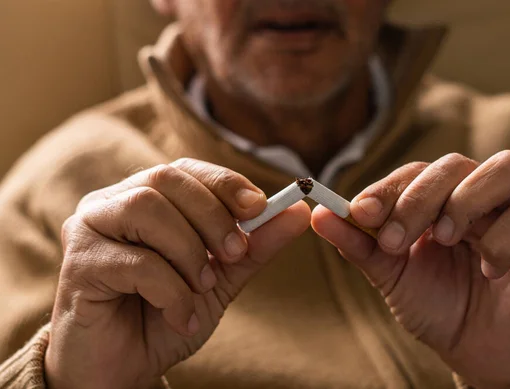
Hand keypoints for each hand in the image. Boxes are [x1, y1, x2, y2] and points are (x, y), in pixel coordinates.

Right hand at [45, 159, 310, 388]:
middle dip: (211, 216)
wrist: (124, 368)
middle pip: (165, 179)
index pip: (186, 170)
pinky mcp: (77, 264)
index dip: (224, 183)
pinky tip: (178, 315)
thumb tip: (299, 211)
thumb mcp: (221, 278)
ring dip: (188, 252)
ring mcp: (88, 229)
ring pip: (146, 210)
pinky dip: (170, 290)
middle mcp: (112, 203)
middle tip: (234, 254)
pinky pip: (134, 262)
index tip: (259, 208)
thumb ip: (255, 244)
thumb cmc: (166, 314)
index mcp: (145, 198)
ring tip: (202, 287)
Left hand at [312, 152, 509, 388]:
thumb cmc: (433, 304)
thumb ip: (359, 244)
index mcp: (437, 201)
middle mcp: (475, 198)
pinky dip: (501, 240)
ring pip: (505, 169)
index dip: (387, 187)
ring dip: (465, 201)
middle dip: (418, 197)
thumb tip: (319, 213)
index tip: (360, 212)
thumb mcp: (389, 275)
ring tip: (443, 239)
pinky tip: (486, 269)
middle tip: (395, 238)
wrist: (475, 350)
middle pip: (453, 165)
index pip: (414, 172)